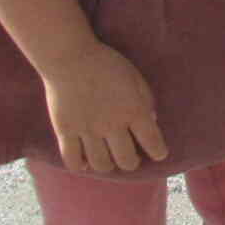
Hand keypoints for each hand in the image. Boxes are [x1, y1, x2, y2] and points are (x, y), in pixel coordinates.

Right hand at [39, 42, 168, 172]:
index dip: (158, 152)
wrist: (69, 57)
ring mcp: (87, 130)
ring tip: (110, 160)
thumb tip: (152, 121)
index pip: (152, 141)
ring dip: (109, 166)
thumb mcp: (135, 76)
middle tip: (132, 159)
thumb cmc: (106, 64)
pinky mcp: (65, 131)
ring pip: (101, 164)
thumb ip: (146, 99)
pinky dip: (81, 166)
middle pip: (126, 160)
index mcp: (133, 110)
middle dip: (133, 163)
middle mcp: (111, 124)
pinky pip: (73, 160)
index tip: (159, 154)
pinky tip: (86, 163)